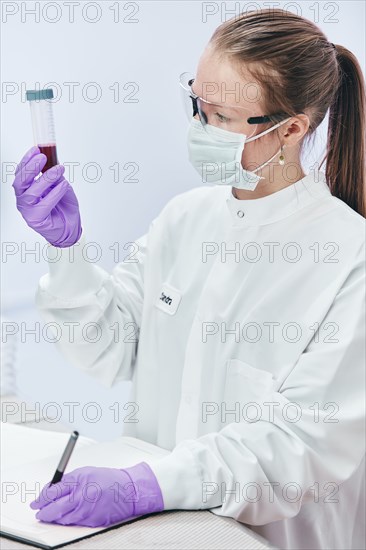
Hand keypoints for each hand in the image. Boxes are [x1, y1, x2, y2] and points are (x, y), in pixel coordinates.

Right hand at [12, 146, 81, 247]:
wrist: (71, 228)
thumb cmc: (64, 207)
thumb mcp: (61, 186)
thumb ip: (55, 176)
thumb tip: (54, 160)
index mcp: (26, 189)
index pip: (21, 173)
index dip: (27, 160)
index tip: (36, 148)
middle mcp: (24, 199)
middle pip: (20, 181)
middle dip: (31, 167)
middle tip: (43, 157)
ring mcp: (28, 210)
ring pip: (31, 192)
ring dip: (46, 178)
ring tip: (59, 170)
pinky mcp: (36, 220)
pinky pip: (44, 204)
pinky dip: (54, 193)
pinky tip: (63, 186)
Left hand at [30, 462, 163, 526]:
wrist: (128, 490)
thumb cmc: (108, 479)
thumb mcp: (86, 472)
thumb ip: (68, 481)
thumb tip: (51, 491)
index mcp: (79, 480)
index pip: (53, 491)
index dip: (41, 498)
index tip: (36, 502)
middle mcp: (82, 496)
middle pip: (54, 508)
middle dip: (43, 512)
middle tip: (38, 512)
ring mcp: (87, 510)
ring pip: (62, 518)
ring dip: (54, 518)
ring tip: (50, 515)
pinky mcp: (92, 521)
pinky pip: (74, 523)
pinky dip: (68, 520)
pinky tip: (66, 517)